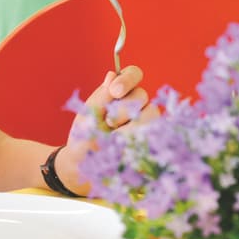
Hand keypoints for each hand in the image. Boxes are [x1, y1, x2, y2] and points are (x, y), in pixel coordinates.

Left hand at [60, 66, 158, 194]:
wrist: (84, 165)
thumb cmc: (85, 135)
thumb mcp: (89, 114)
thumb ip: (102, 95)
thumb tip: (112, 74)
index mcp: (120, 92)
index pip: (134, 74)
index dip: (127, 79)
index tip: (114, 92)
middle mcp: (137, 104)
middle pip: (143, 96)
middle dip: (124, 109)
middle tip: (109, 123)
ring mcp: (147, 122)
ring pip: (152, 114)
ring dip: (131, 126)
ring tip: (114, 138)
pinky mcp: (152, 140)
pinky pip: (155, 134)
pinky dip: (137, 140)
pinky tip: (124, 147)